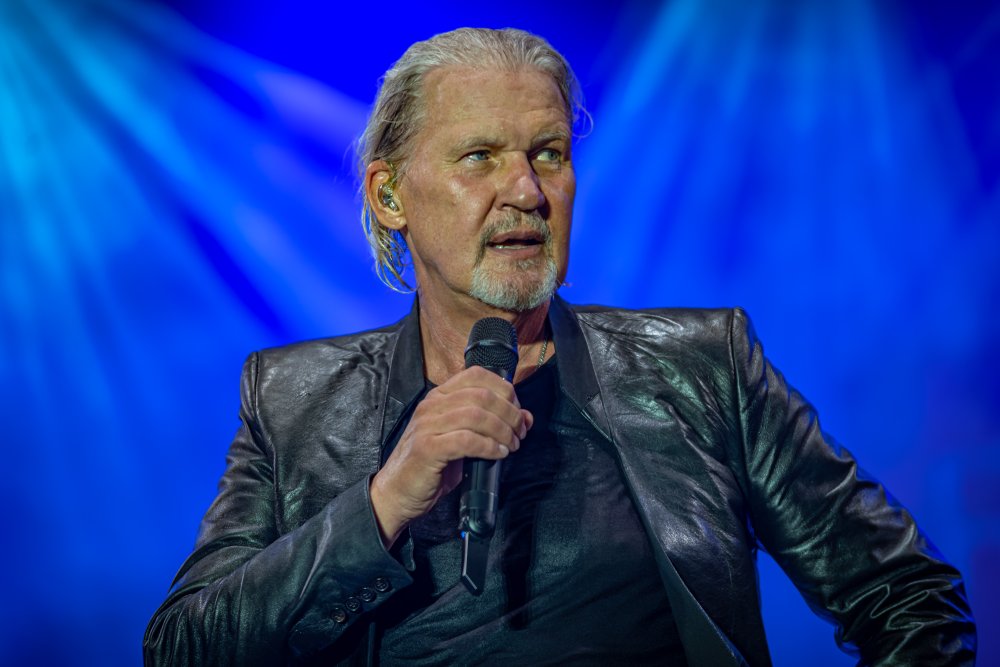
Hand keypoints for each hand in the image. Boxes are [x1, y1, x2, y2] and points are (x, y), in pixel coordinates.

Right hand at [369, 366, 532, 547]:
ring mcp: (427, 426)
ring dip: (502, 431)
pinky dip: (489, 446)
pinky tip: (498, 454)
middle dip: (509, 413)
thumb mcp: (462, 440)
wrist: (397, 493)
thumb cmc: (432, 465)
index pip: (476, 374)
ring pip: (476, 415)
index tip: (517, 410)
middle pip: (482, 395)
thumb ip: (489, 426)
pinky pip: (466, 440)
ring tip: (511, 445)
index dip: (504, 389)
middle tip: (520, 432)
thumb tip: (526, 417)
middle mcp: (432, 406)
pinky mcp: (427, 449)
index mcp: (439, 397)